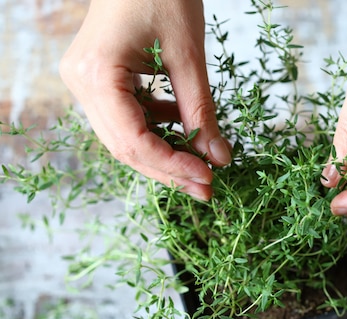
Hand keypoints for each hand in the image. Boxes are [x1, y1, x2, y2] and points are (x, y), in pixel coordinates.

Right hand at [59, 0, 230, 199]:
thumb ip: (202, 111)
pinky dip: (157, 129)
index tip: (208, 178)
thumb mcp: (189, 56)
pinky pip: (126, 118)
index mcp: (96, 75)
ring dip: (165, 154)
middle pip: (125, 147)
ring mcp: (85, 82)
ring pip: (125, 138)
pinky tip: (184, 130)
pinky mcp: (97, 80)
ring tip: (202, 165)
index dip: (173, 166)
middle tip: (207, 187)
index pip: (133, 141)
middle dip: (169, 169)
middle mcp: (80, 83)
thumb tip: (219, 158)